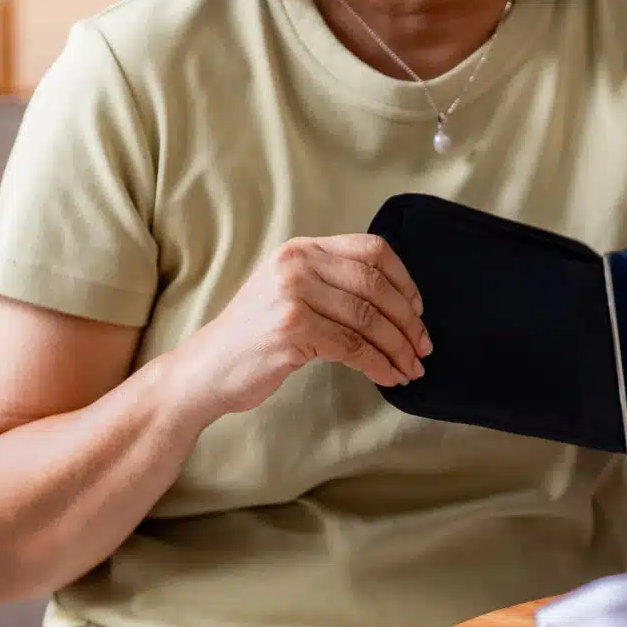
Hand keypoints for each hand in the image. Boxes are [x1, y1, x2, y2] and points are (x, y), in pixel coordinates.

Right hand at [169, 235, 431, 417]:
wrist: (204, 369)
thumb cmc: (253, 336)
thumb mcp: (288, 291)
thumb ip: (330, 282)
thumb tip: (398, 300)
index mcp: (301, 249)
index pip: (372, 250)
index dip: (405, 281)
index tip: (418, 310)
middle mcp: (297, 265)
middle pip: (376, 285)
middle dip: (408, 320)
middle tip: (423, 346)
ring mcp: (293, 295)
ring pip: (369, 319)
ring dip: (398, 348)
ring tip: (411, 368)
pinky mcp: (292, 330)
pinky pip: (353, 347)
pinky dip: (378, 365)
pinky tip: (389, 377)